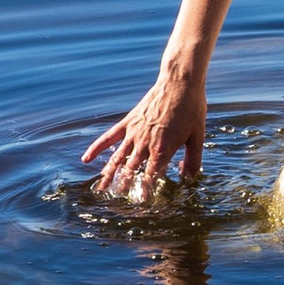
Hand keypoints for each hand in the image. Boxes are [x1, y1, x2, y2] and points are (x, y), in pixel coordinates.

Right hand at [82, 65, 205, 198]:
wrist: (179, 81)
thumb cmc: (192, 108)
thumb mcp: (198, 136)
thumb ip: (193, 160)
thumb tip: (188, 178)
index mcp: (163, 148)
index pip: (151, 175)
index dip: (145, 190)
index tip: (139, 203)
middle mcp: (145, 142)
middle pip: (131, 170)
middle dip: (124, 187)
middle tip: (116, 202)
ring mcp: (134, 132)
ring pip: (117, 158)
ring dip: (108, 175)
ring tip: (100, 189)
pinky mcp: (128, 121)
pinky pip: (109, 137)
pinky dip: (96, 148)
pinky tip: (86, 159)